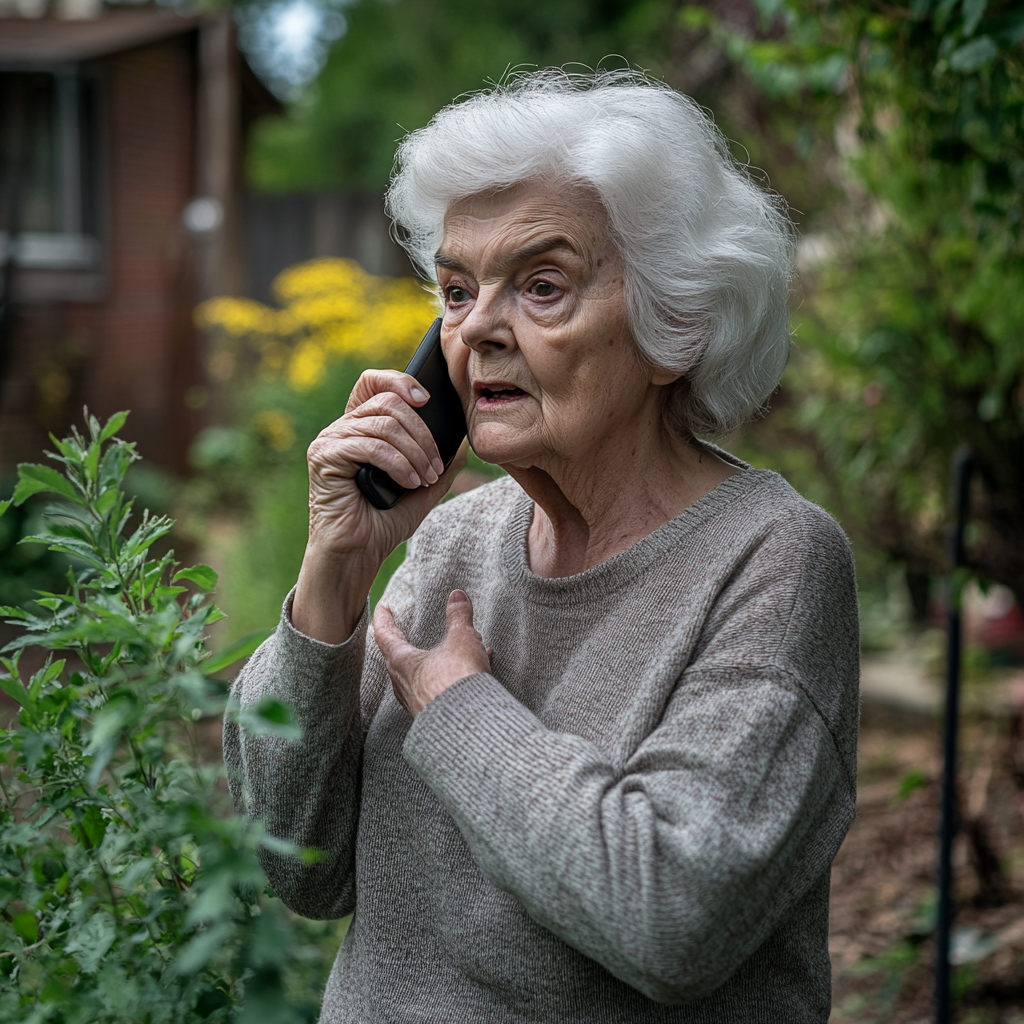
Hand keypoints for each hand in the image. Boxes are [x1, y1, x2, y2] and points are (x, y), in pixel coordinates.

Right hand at [307, 369, 458, 563]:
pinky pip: (371, 446)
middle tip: (435, 466)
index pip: (374, 382)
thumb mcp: (423, 487)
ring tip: (425, 479)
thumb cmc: (383, 522)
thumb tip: (462, 441)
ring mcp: (330, 441)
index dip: (400, 381)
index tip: (427, 400)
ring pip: (385, 424)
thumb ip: (440, 463)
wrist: (358, 555)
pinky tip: (409, 483)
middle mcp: (342, 428)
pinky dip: (398, 464)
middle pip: (389, 402)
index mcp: (361, 427)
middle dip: (423, 434)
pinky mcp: (324, 457)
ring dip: (415, 453)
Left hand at [374, 590, 491, 715]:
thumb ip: (459, 617)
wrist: (469, 725)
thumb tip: (457, 596)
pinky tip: (473, 672)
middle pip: (397, 658)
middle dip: (402, 643)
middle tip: (401, 633)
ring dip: (432, 662)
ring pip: (421, 676)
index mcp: (402, 662)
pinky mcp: (435, 714)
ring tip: (453, 651)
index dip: (383, 618)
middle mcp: (405, 684)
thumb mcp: (462, 639)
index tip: (382, 607)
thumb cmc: (457, 680)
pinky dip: (452, 677)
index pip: (385, 635)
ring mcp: (418, 702)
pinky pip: (440, 689)